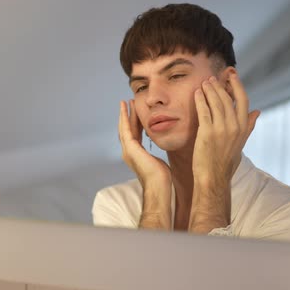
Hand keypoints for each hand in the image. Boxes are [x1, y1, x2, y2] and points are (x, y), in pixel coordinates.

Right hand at [118, 100, 171, 229]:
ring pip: (124, 127)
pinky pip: (126, 129)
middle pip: (126, 129)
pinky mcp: (130, 148)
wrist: (159, 187)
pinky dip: (125, 118)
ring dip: (124, 114)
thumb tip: (165, 149)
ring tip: (125, 102)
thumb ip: (157, 154)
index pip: (133, 134)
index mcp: (135, 154)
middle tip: (127, 102)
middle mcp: (128, 152)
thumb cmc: (162, 178)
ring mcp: (127, 150)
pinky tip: (126, 108)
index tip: (135, 111)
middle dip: (127, 116)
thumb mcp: (160, 161)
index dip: (133, 122)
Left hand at [190, 73, 259, 232]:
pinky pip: (204, 111)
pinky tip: (197, 93)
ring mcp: (221, 129)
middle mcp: (234, 126)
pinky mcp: (207, 133)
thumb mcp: (241, 142)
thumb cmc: (225, 161)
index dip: (237, 86)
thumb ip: (249, 126)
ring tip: (204, 82)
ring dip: (209, 90)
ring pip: (216, 103)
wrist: (213, 177)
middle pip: (228, 99)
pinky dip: (201, 100)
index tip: (231, 76)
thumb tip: (258, 112)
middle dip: (220, 86)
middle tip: (213, 77)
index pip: (243, 101)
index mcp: (243, 128)